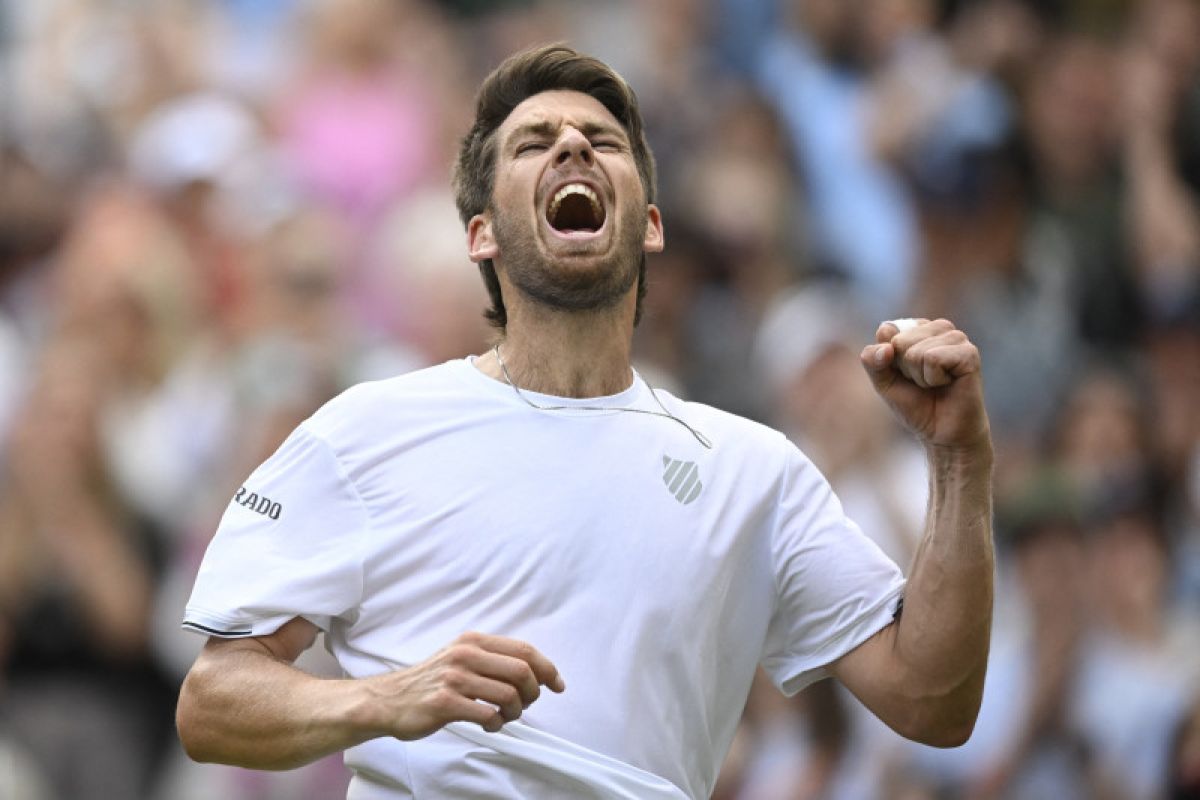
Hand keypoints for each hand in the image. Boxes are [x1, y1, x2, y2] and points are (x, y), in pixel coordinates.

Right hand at [362, 631, 564, 739]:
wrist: (387, 700)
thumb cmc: (428, 681)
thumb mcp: (459, 656)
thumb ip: (491, 658)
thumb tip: (533, 671)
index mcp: (473, 641)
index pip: (524, 649)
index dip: (547, 667)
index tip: (557, 684)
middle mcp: (465, 655)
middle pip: (522, 671)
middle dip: (534, 692)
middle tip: (526, 704)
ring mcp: (455, 678)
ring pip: (509, 695)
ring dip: (515, 712)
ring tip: (504, 716)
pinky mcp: (445, 703)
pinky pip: (487, 714)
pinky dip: (496, 723)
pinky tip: (489, 723)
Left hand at [859, 318, 989, 450]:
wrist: (942, 433)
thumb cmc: (916, 405)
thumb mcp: (884, 382)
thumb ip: (873, 361)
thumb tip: (886, 347)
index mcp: (919, 328)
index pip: (887, 331)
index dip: (889, 360)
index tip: (905, 375)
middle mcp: (939, 328)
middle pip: (900, 341)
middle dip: (905, 369)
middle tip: (923, 383)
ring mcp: (957, 338)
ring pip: (916, 352)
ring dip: (920, 376)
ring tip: (936, 384)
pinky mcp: (969, 353)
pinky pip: (934, 359)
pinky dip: (933, 379)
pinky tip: (948, 384)